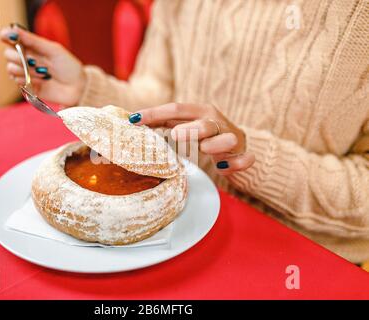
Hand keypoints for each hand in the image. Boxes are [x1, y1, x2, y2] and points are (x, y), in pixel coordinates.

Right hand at [0, 25, 85, 106]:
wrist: (77, 87)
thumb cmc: (68, 66)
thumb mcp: (53, 50)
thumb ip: (33, 40)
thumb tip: (14, 29)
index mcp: (32, 46)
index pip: (10, 38)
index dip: (6, 36)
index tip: (8, 37)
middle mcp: (26, 58)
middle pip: (8, 54)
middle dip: (19, 57)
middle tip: (34, 62)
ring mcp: (26, 73)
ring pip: (11, 68)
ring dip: (27, 70)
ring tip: (44, 73)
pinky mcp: (27, 86)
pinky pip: (16, 81)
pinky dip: (27, 80)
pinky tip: (41, 81)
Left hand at [128, 103, 254, 174]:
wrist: (239, 148)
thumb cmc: (205, 138)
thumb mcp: (186, 129)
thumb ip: (165, 127)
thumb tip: (132, 126)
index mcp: (200, 112)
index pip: (176, 109)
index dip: (155, 113)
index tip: (134, 119)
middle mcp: (216, 122)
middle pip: (204, 122)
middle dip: (190, 128)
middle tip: (175, 135)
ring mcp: (232, 138)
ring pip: (228, 138)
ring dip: (215, 143)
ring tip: (205, 149)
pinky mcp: (243, 155)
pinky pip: (244, 159)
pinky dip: (236, 163)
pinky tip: (223, 168)